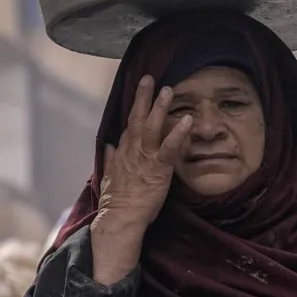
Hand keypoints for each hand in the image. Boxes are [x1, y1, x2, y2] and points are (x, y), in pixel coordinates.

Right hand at [90, 77, 190, 284]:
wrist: (120, 218)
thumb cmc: (118, 201)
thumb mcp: (109, 176)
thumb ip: (111, 158)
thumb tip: (109, 145)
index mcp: (123, 151)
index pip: (130, 124)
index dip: (136, 106)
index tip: (142, 90)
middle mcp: (132, 150)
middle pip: (137, 118)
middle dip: (143, 97)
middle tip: (150, 78)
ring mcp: (145, 157)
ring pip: (151, 126)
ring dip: (159, 107)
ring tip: (168, 89)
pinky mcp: (158, 168)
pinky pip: (169, 147)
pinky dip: (178, 132)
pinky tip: (187, 119)